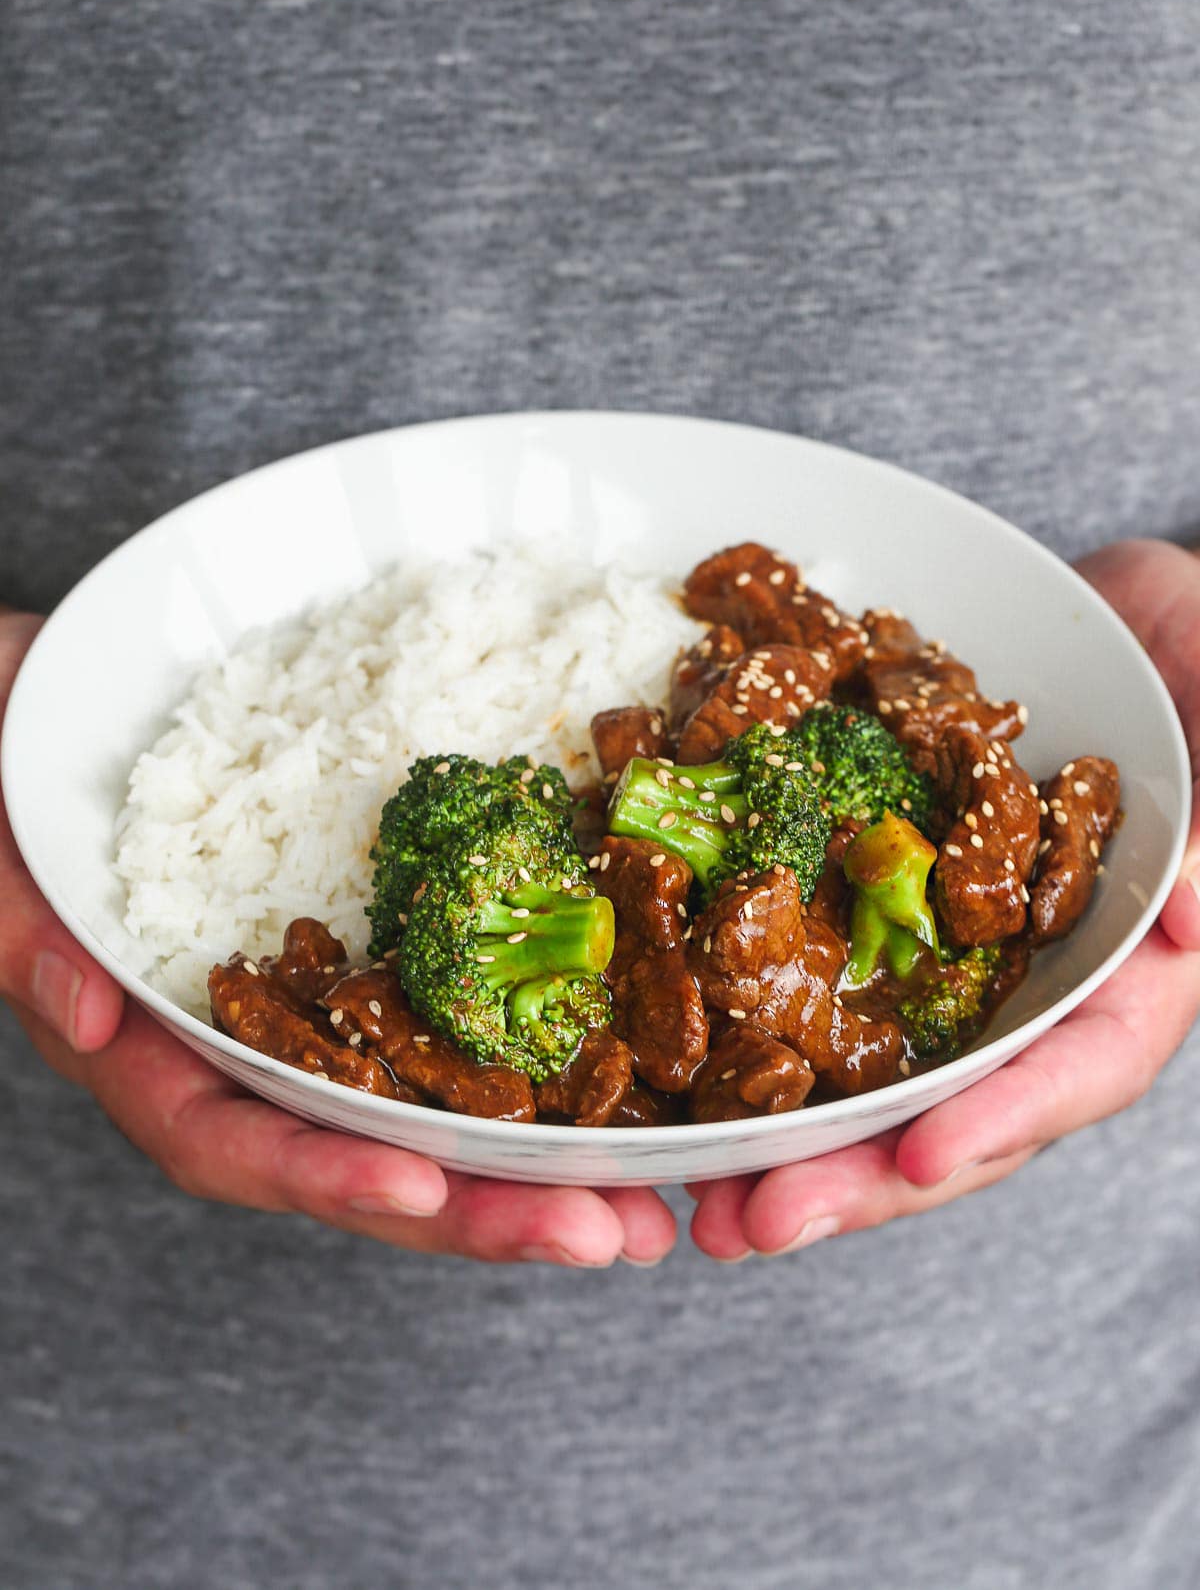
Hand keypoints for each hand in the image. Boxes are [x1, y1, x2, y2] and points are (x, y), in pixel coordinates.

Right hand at [1, 613, 674, 1267]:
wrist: (29, 711)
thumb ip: (23, 934)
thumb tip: (101, 1020)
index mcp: (146, 1044)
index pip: (229, 1138)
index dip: (326, 1177)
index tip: (425, 1197)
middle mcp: (236, 1045)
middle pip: (356, 1151)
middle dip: (477, 1207)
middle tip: (606, 1235)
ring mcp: (303, 1000)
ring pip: (416, 1098)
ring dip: (526, 1157)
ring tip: (641, 1194)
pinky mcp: (358, 944)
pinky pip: (440, 1009)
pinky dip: (522, 1047)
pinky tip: (613, 1068)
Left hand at [688, 539, 1199, 1259]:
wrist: (1120, 619)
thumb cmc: (1198, 665)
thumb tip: (1194, 920)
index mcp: (1129, 968)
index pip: (1079, 1066)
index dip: (1006, 1119)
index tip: (920, 1160)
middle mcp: (1030, 983)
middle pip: (951, 1103)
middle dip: (855, 1176)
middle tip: (751, 1228)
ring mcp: (948, 951)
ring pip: (868, 1066)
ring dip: (784, 1140)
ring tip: (695, 1199)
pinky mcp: (876, 903)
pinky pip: (809, 964)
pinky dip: (745, 1022)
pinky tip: (668, 1070)